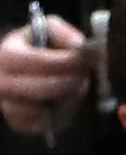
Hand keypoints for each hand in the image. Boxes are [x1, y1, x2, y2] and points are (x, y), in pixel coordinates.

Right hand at [0, 17, 91, 136]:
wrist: (25, 67)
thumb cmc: (40, 46)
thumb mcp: (50, 30)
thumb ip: (66, 35)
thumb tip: (82, 48)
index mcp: (8, 55)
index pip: (43, 63)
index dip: (70, 62)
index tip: (88, 60)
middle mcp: (2, 82)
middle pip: (46, 88)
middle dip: (72, 82)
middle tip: (85, 75)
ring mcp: (8, 105)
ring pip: (46, 110)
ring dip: (67, 99)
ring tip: (73, 86)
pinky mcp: (19, 123)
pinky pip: (45, 123)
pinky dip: (59, 114)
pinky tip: (63, 100)